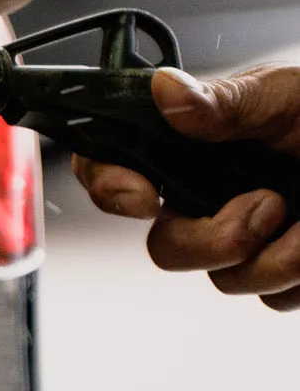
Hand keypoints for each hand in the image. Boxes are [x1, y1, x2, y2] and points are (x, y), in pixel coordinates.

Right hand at [74, 65, 299, 309]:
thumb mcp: (288, 96)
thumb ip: (226, 103)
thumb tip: (162, 91)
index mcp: (196, 146)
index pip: (116, 165)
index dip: (108, 184)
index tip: (141, 197)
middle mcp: (211, 195)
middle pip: (166, 245)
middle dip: (211, 239)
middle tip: (267, 209)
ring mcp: (245, 238)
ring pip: (225, 279)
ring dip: (276, 256)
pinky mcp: (282, 273)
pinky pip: (273, 298)